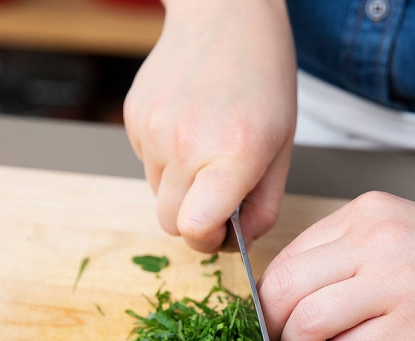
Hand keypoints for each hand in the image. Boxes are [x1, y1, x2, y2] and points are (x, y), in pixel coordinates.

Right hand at [123, 0, 296, 251]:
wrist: (224, 14)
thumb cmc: (263, 78)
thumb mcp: (282, 147)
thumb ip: (265, 205)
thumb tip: (241, 243)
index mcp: (232, 154)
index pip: (194, 229)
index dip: (208, 241)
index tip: (222, 233)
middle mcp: (186, 144)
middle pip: (170, 222)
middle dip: (195, 221)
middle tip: (218, 199)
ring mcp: (152, 129)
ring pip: (157, 194)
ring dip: (181, 188)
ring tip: (207, 150)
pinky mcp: (133, 117)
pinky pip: (145, 164)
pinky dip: (166, 160)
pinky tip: (189, 128)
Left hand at [258, 192, 414, 340]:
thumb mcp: (401, 233)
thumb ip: (348, 254)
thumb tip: (290, 300)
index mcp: (367, 213)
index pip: (289, 258)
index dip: (270, 299)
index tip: (275, 324)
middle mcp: (377, 239)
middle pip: (286, 288)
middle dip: (271, 328)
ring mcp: (398, 281)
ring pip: (308, 321)